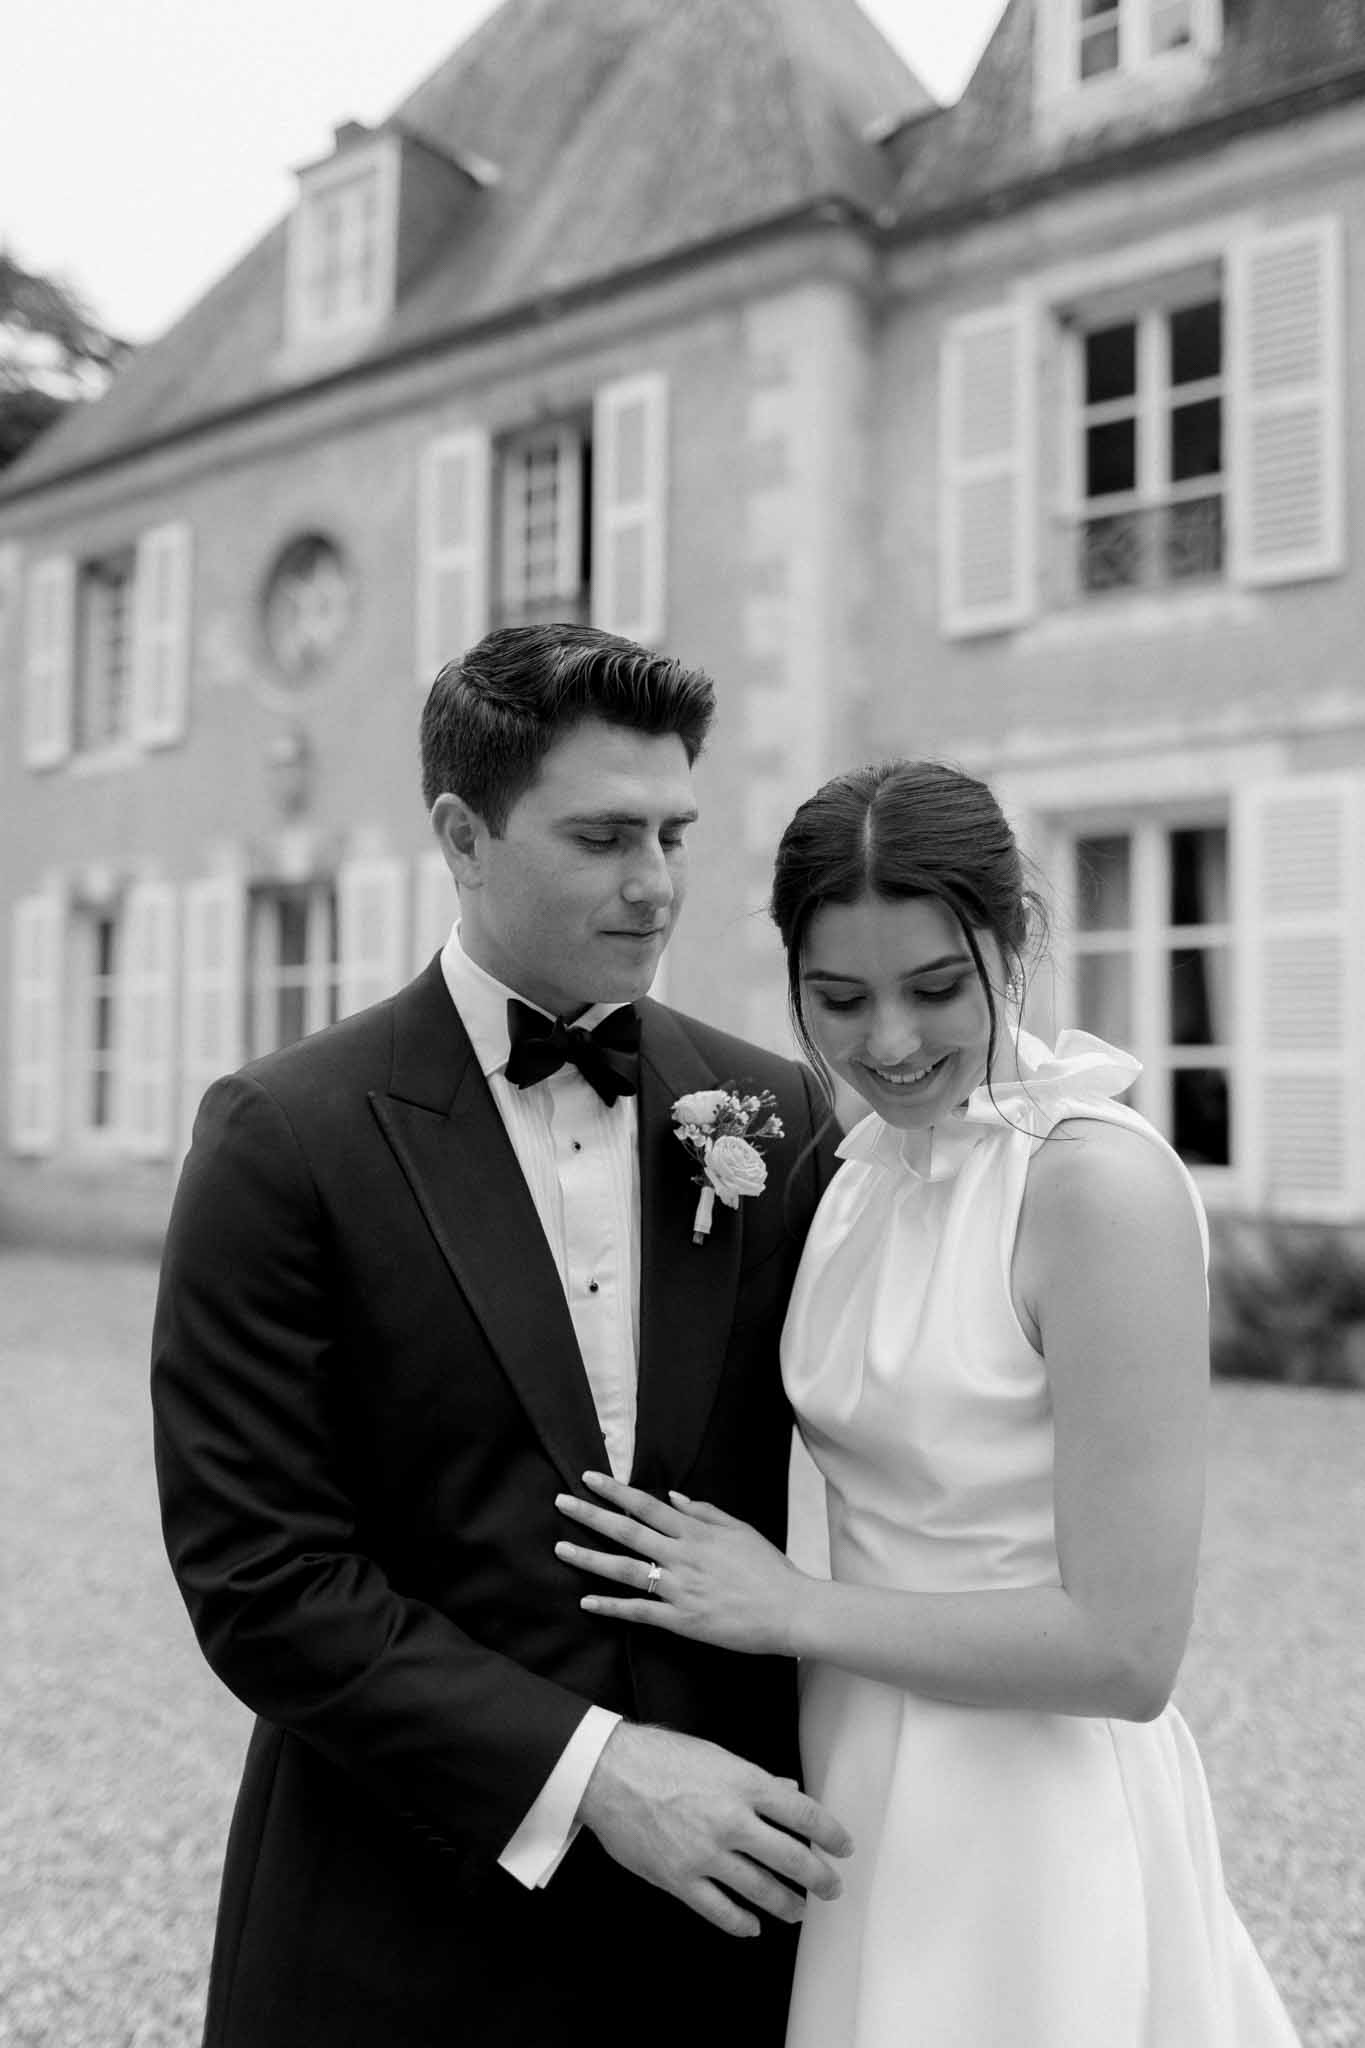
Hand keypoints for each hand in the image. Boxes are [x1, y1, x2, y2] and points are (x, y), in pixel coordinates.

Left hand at [555, 1472, 806, 1654]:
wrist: (789, 1609)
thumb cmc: (768, 1568)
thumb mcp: (740, 1530)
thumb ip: (704, 1513)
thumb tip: (672, 1498)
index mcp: (696, 1532)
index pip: (646, 1506)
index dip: (616, 1492)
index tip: (590, 1478)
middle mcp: (682, 1556)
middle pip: (628, 1532)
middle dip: (592, 1515)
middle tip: (562, 1502)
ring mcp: (679, 1589)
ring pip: (626, 1570)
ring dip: (590, 1558)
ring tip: (561, 1549)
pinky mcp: (681, 1619)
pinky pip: (640, 1611)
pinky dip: (611, 1606)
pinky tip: (587, 1601)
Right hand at [577, 1721, 852, 1938]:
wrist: (609, 1773)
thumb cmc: (661, 1756)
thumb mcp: (715, 1756)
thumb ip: (756, 1779)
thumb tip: (788, 1790)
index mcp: (744, 1784)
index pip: (803, 1812)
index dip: (830, 1833)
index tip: (844, 1846)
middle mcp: (732, 1821)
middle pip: (791, 1857)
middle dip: (819, 1877)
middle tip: (831, 1888)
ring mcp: (706, 1854)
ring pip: (760, 1890)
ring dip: (785, 1904)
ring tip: (798, 1910)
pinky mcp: (679, 1879)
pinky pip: (719, 1910)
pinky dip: (741, 1923)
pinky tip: (753, 1926)